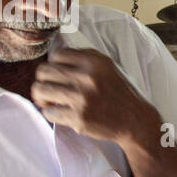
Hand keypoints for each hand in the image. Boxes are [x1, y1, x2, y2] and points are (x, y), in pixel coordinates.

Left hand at [32, 48, 156, 145]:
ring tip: (50, 101)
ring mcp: (82, 98)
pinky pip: (49, 112)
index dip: (54, 65)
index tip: (58, 75)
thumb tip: (54, 57)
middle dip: (43, 81)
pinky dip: (52, 114)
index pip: (56, 55)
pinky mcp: (79, 118)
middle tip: (50, 89)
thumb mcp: (109, 67)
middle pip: (43, 71)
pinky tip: (62, 114)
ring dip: (42, 97)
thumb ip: (85, 58)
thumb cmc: (120, 93)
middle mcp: (87, 77)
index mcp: (94, 61)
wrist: (136, 121)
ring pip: (40, 91)